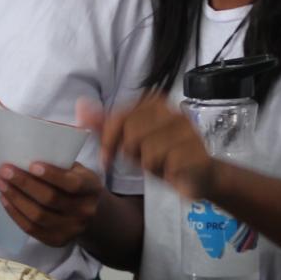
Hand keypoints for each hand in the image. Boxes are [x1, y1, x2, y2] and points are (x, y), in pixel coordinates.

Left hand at [0, 160, 100, 246]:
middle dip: (24, 184)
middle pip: (50, 199)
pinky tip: (5, 199)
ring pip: (38, 216)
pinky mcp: (57, 241)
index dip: (52, 175)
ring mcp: (72, 229)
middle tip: (4, 170)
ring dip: (15, 198)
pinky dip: (15, 213)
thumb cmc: (76, 183)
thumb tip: (25, 156)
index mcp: (92, 189)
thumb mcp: (77, 170)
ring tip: (0, 183)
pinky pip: (31, 229)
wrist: (91, 213)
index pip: (72, 184)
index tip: (31, 164)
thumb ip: (59, 164)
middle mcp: (84, 211)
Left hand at [86, 95, 216, 200]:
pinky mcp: (197, 149)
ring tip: (160, 165)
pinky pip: (169, 163)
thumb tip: (80, 106)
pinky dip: (167, 173)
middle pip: (133, 133)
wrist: (200, 175)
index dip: (109, 141)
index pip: (119, 118)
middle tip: (142, 160)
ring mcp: (187, 130)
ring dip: (150, 165)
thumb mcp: (129, 143)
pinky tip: (173, 171)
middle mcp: (172, 111)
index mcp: (154, 104)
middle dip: (132, 153)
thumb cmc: (163, 157)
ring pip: (150, 150)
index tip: (107, 157)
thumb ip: (105, 126)